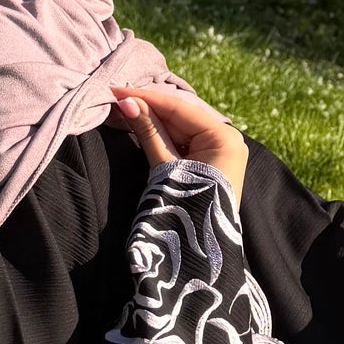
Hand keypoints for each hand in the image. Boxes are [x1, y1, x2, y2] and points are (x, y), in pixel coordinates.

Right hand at [110, 81, 249, 206]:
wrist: (202, 253)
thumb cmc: (187, 209)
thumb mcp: (164, 167)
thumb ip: (148, 132)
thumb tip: (127, 103)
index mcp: (223, 137)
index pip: (178, 108)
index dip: (145, 98)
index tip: (116, 90)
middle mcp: (228, 139)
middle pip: (180, 116)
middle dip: (148, 108)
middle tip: (114, 99)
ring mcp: (223, 150)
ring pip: (182, 128)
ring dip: (153, 120)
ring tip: (122, 110)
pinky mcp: (214, 162)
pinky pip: (186, 141)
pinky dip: (164, 135)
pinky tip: (142, 126)